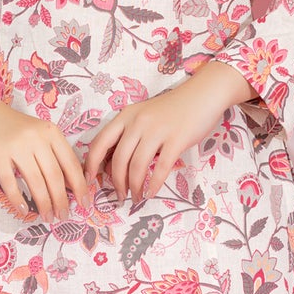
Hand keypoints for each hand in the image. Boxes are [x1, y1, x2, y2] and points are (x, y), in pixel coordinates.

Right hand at [0, 85, 90, 221]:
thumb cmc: (14, 127)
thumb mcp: (39, 133)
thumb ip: (54, 153)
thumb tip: (69, 186)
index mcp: (51, 132)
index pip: (71, 163)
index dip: (79, 186)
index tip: (84, 203)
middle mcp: (36, 138)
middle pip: (54, 176)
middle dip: (61, 200)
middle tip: (63, 216)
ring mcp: (16, 146)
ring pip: (36, 182)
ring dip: (44, 204)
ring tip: (48, 217)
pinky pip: (10, 183)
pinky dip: (18, 200)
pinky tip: (24, 211)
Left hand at [84, 61, 256, 202]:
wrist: (202, 95)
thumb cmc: (172, 109)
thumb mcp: (143, 116)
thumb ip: (128, 135)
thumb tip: (112, 166)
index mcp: (125, 116)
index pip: (100, 142)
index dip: (91, 164)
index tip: (90, 180)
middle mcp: (138, 122)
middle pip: (119, 160)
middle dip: (116, 183)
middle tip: (120, 196)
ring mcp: (157, 130)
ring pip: (137, 166)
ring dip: (135, 187)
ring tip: (137, 198)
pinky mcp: (176, 139)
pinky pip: (160, 168)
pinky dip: (153, 184)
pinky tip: (151, 193)